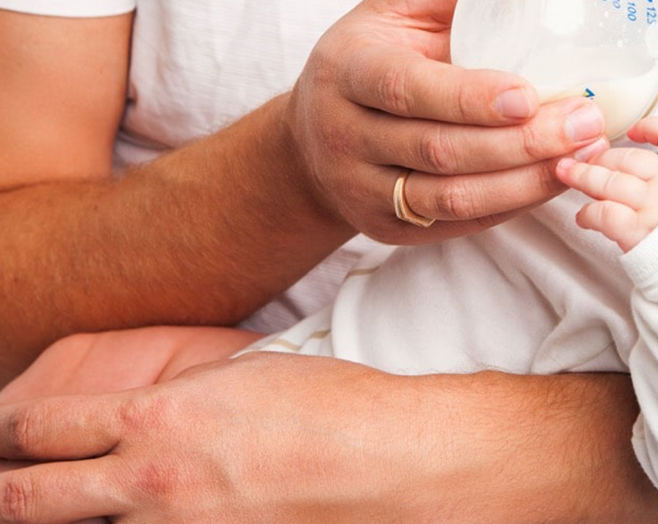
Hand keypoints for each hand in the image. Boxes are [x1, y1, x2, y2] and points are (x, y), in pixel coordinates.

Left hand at [0, 353, 442, 522]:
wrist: (389, 460)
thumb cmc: (329, 406)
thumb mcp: (239, 378)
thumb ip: (174, 399)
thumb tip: (135, 418)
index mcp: (155, 418)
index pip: (40, 427)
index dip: (10, 432)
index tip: (10, 435)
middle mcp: (149, 481)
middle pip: (28, 498)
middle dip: (7, 492)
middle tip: (8, 488)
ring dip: (77, 519)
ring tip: (86, 510)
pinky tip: (153, 522)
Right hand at [286, 0, 608, 243]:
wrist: (311, 139)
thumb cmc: (370, 56)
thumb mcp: (396, 6)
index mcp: (346, 69)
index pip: (406, 89)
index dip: (469, 98)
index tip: (529, 95)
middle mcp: (344, 136)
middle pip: (440, 150)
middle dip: (522, 142)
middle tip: (586, 121)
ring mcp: (364, 191)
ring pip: (453, 198)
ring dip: (527, 180)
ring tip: (586, 152)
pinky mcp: (389, 230)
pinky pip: (461, 223)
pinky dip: (515, 203)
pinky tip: (557, 177)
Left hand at [556, 117, 657, 251]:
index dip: (651, 127)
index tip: (634, 130)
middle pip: (629, 158)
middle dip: (602, 157)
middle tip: (584, 160)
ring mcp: (654, 205)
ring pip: (610, 181)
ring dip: (584, 177)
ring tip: (568, 174)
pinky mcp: (638, 230)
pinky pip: (604, 214)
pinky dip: (589, 214)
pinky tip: (583, 218)